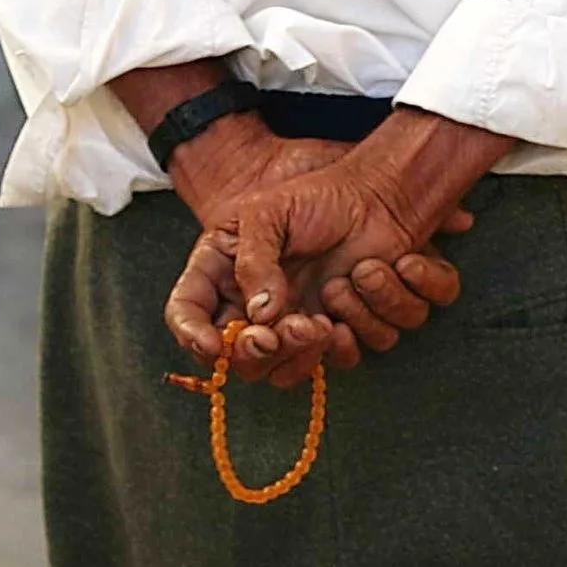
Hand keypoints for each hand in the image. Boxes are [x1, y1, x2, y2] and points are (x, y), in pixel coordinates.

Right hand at [164, 112, 505, 382]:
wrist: (377, 196)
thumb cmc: (316, 197)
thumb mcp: (269, 213)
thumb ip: (254, 261)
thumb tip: (260, 315)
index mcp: (224, 277)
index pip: (189, 315)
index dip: (193, 336)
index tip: (215, 346)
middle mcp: (257, 312)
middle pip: (245, 362)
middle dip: (267, 352)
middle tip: (295, 326)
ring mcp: (301, 326)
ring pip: (294, 370)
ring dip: (316, 344)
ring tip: (339, 292)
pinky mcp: (345, 330)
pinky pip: (353, 353)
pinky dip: (366, 322)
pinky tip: (370, 280)